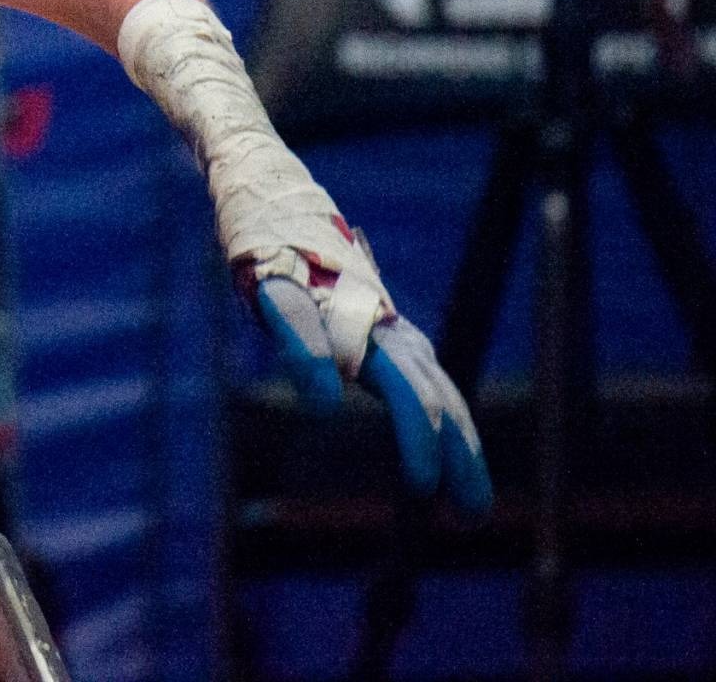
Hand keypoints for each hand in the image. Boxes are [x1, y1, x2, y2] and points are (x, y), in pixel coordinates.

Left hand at [251, 269, 492, 514]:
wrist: (292, 234)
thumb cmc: (283, 271)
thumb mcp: (281, 303)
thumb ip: (302, 348)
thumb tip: (321, 409)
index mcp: (380, 335)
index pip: (413, 397)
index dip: (420, 442)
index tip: (421, 490)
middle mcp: (404, 342)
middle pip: (446, 407)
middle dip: (461, 463)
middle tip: (469, 518)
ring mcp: (408, 346)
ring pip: (450, 405)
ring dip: (465, 456)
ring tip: (472, 512)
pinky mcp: (400, 353)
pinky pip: (437, 398)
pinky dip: (451, 436)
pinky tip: (454, 472)